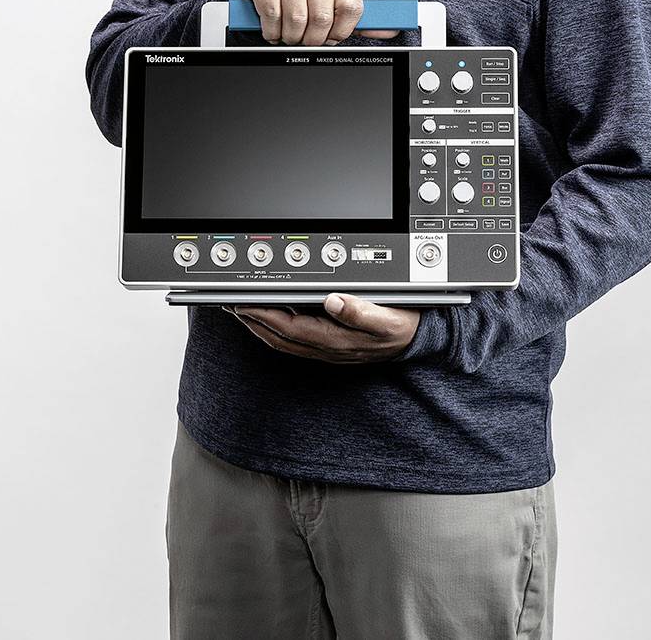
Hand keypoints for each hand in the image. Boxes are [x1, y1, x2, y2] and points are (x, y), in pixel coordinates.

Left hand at [223, 293, 420, 362]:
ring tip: (244, 312)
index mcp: (338, 338)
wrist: (417, 342)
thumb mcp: (388, 318)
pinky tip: (271, 322)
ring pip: (284, 341)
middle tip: (233, 305)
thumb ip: (360, 311)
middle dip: (254, 321)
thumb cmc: (403, 328)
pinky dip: (276, 332)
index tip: (245, 303)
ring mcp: (328, 349)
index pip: (291, 327)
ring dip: (261, 328)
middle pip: (280, 337)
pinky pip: (294, 342)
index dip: (265, 316)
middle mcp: (328, 347)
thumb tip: (333, 301)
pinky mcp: (330, 346)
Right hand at [231, 0, 399, 44]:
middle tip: (305, 38)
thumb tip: (390, 30)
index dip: (341, 31)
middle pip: (323, 18)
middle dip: (313, 39)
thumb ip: (357, 21)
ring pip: (297, 20)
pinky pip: (273, 17)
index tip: (332, 37)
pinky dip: (272, 31)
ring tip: (289, 32)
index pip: (352, 8)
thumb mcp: (331, 6)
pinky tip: (274, 26)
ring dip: (291, 36)